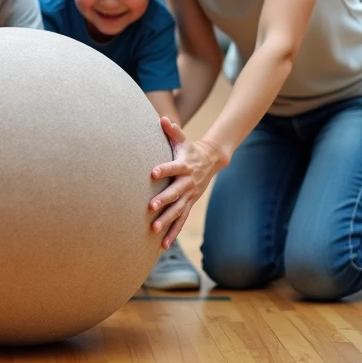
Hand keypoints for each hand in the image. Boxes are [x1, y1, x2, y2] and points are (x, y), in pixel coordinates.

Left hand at [147, 117, 226, 248]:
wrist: (211, 160)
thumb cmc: (190, 149)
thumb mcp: (182, 139)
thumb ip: (172, 130)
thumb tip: (163, 118)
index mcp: (184, 165)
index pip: (173, 167)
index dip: (164, 169)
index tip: (152, 173)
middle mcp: (187, 182)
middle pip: (175, 192)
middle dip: (163, 200)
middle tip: (150, 207)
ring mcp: (189, 196)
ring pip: (178, 210)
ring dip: (167, 220)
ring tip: (154, 230)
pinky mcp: (189, 204)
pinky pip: (181, 220)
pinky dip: (173, 232)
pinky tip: (163, 245)